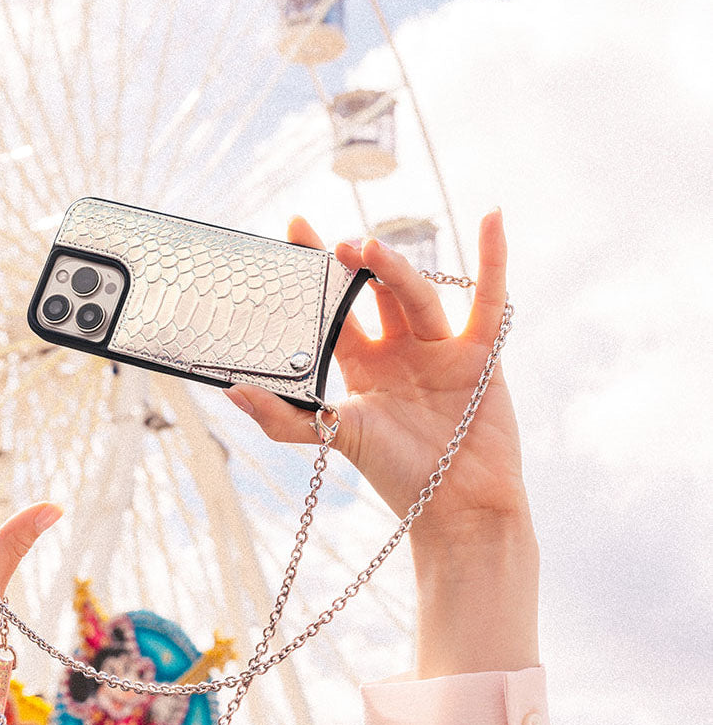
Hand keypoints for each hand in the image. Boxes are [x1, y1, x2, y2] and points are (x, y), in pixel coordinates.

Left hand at [225, 209, 528, 552]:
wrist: (455, 506)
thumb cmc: (397, 474)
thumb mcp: (334, 437)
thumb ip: (284, 418)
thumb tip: (231, 391)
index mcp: (363, 365)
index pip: (334, 310)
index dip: (317, 273)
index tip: (292, 229)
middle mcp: (399, 350)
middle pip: (374, 292)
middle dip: (352, 264)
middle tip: (328, 241)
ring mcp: (439, 348)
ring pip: (415, 295)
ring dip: (394, 268)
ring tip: (367, 248)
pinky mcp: (480, 353)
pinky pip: (489, 299)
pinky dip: (492, 260)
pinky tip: (490, 218)